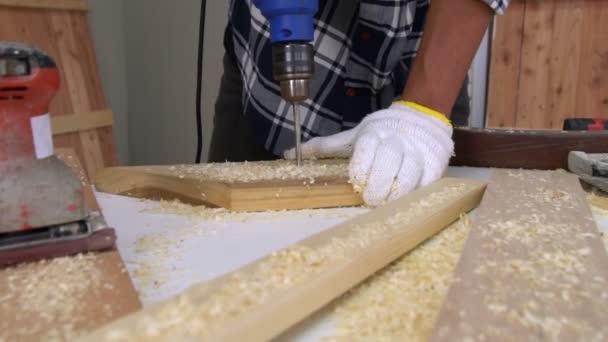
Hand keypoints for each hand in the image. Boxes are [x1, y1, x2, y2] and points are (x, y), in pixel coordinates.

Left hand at [284, 101, 453, 205]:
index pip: (367, 148)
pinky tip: (406, 200)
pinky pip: (426, 180)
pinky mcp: (434, 164)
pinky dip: (416, 192)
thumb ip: (323, 147)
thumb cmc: (378, 133)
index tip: (357, 181)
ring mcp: (417, 153)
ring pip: (409, 172)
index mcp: (373, 134)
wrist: (420, 118)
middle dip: (378, 183)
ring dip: (397, 191)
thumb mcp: (351, 136)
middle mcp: (396, 141)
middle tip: (370, 199)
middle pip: (388, 161)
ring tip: (387, 203)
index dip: (362, 166)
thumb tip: (288, 154)